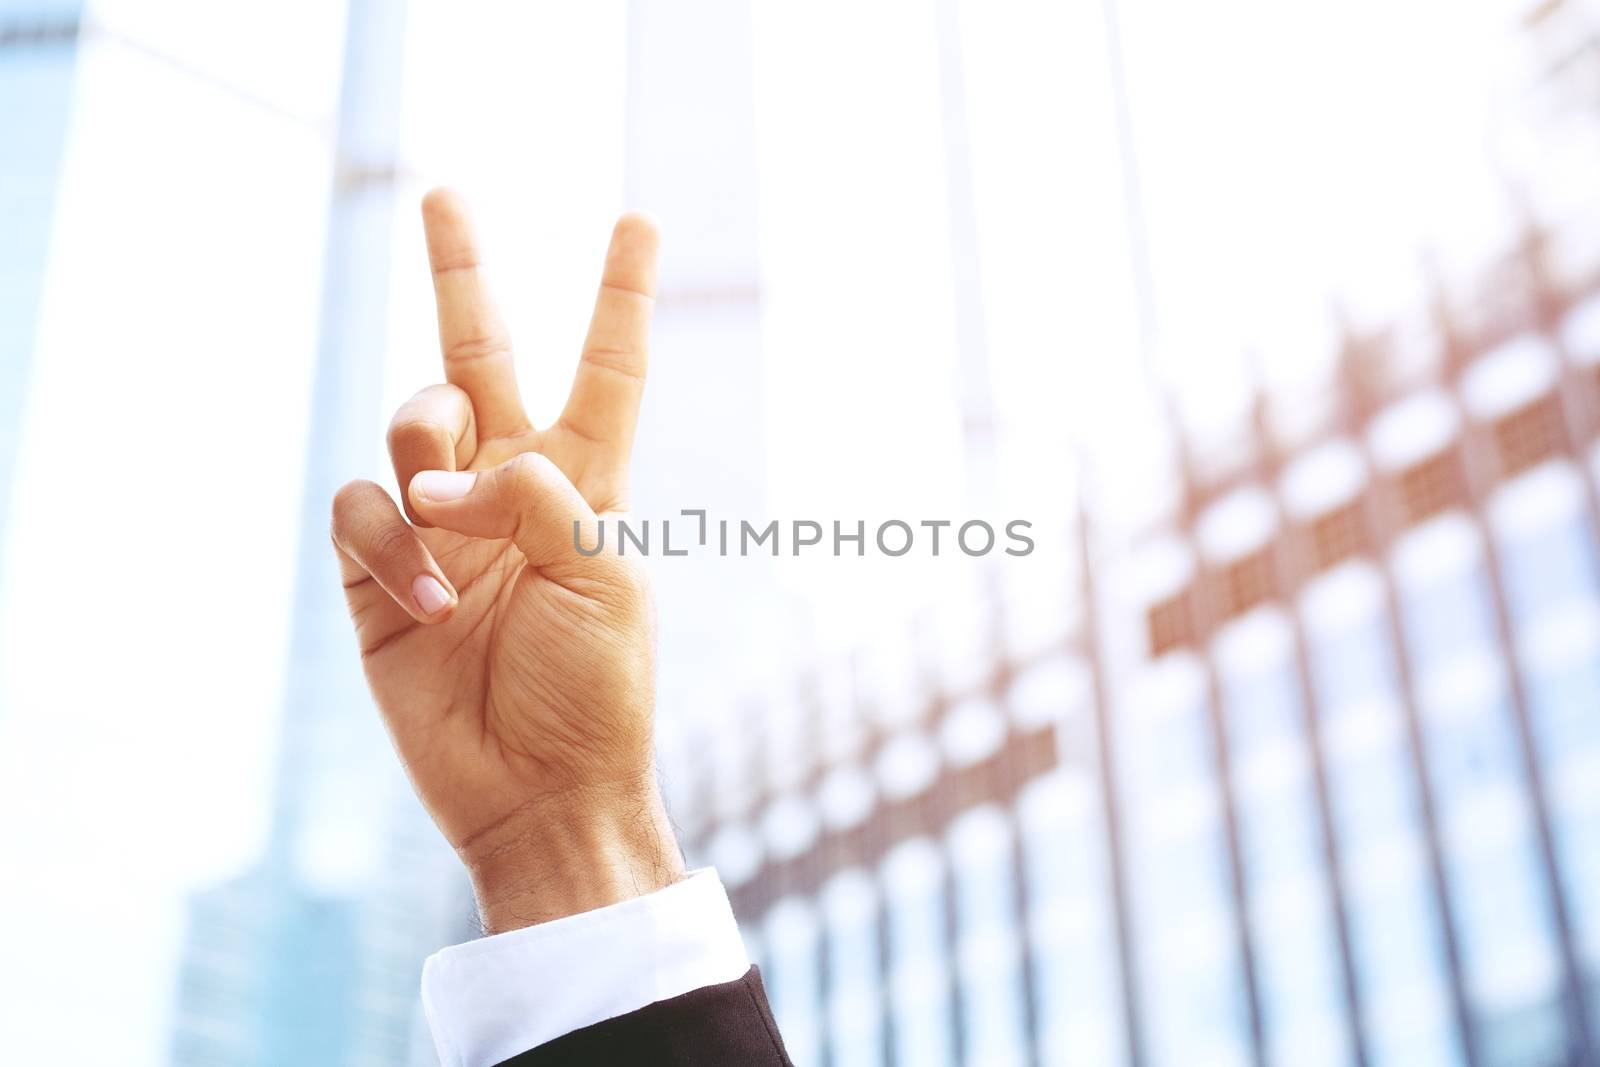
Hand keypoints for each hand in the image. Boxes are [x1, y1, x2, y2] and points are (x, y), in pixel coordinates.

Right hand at [329, 189, 683, 932]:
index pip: (607, 369)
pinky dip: (387, 540)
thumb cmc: (595, 689)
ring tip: (446, 518)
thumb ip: (533, 495)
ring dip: (424, 452)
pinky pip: (359, 509)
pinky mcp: (379, 573)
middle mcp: (509, 487)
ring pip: (408, 423)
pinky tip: (422, 598)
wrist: (537, 791)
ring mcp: (438, 525)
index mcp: (585, 482)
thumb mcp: (599, 575)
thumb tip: (437, 474)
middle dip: (461, 273)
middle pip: (478, 354)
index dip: (620, 296)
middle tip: (445, 194)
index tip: (636, 221)